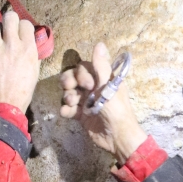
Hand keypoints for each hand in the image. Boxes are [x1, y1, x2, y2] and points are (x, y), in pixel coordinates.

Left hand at [0, 12, 39, 113]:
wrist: (4, 107)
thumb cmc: (21, 92)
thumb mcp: (34, 71)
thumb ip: (30, 53)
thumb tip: (27, 42)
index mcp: (28, 50)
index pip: (25, 23)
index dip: (21, 26)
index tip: (18, 31)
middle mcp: (12, 46)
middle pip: (9, 17)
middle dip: (7, 19)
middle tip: (4, 27)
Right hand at [59, 42, 146, 162]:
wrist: (116, 137)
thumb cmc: (116, 109)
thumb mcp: (109, 86)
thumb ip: (101, 66)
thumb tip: (99, 43)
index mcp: (102, 79)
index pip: (83, 68)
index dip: (81, 74)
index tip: (87, 84)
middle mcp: (93, 88)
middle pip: (72, 78)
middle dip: (68, 83)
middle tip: (70, 90)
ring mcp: (86, 102)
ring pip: (69, 92)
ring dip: (67, 97)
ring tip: (73, 104)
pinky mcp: (81, 115)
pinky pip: (68, 108)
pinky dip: (66, 110)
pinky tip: (68, 113)